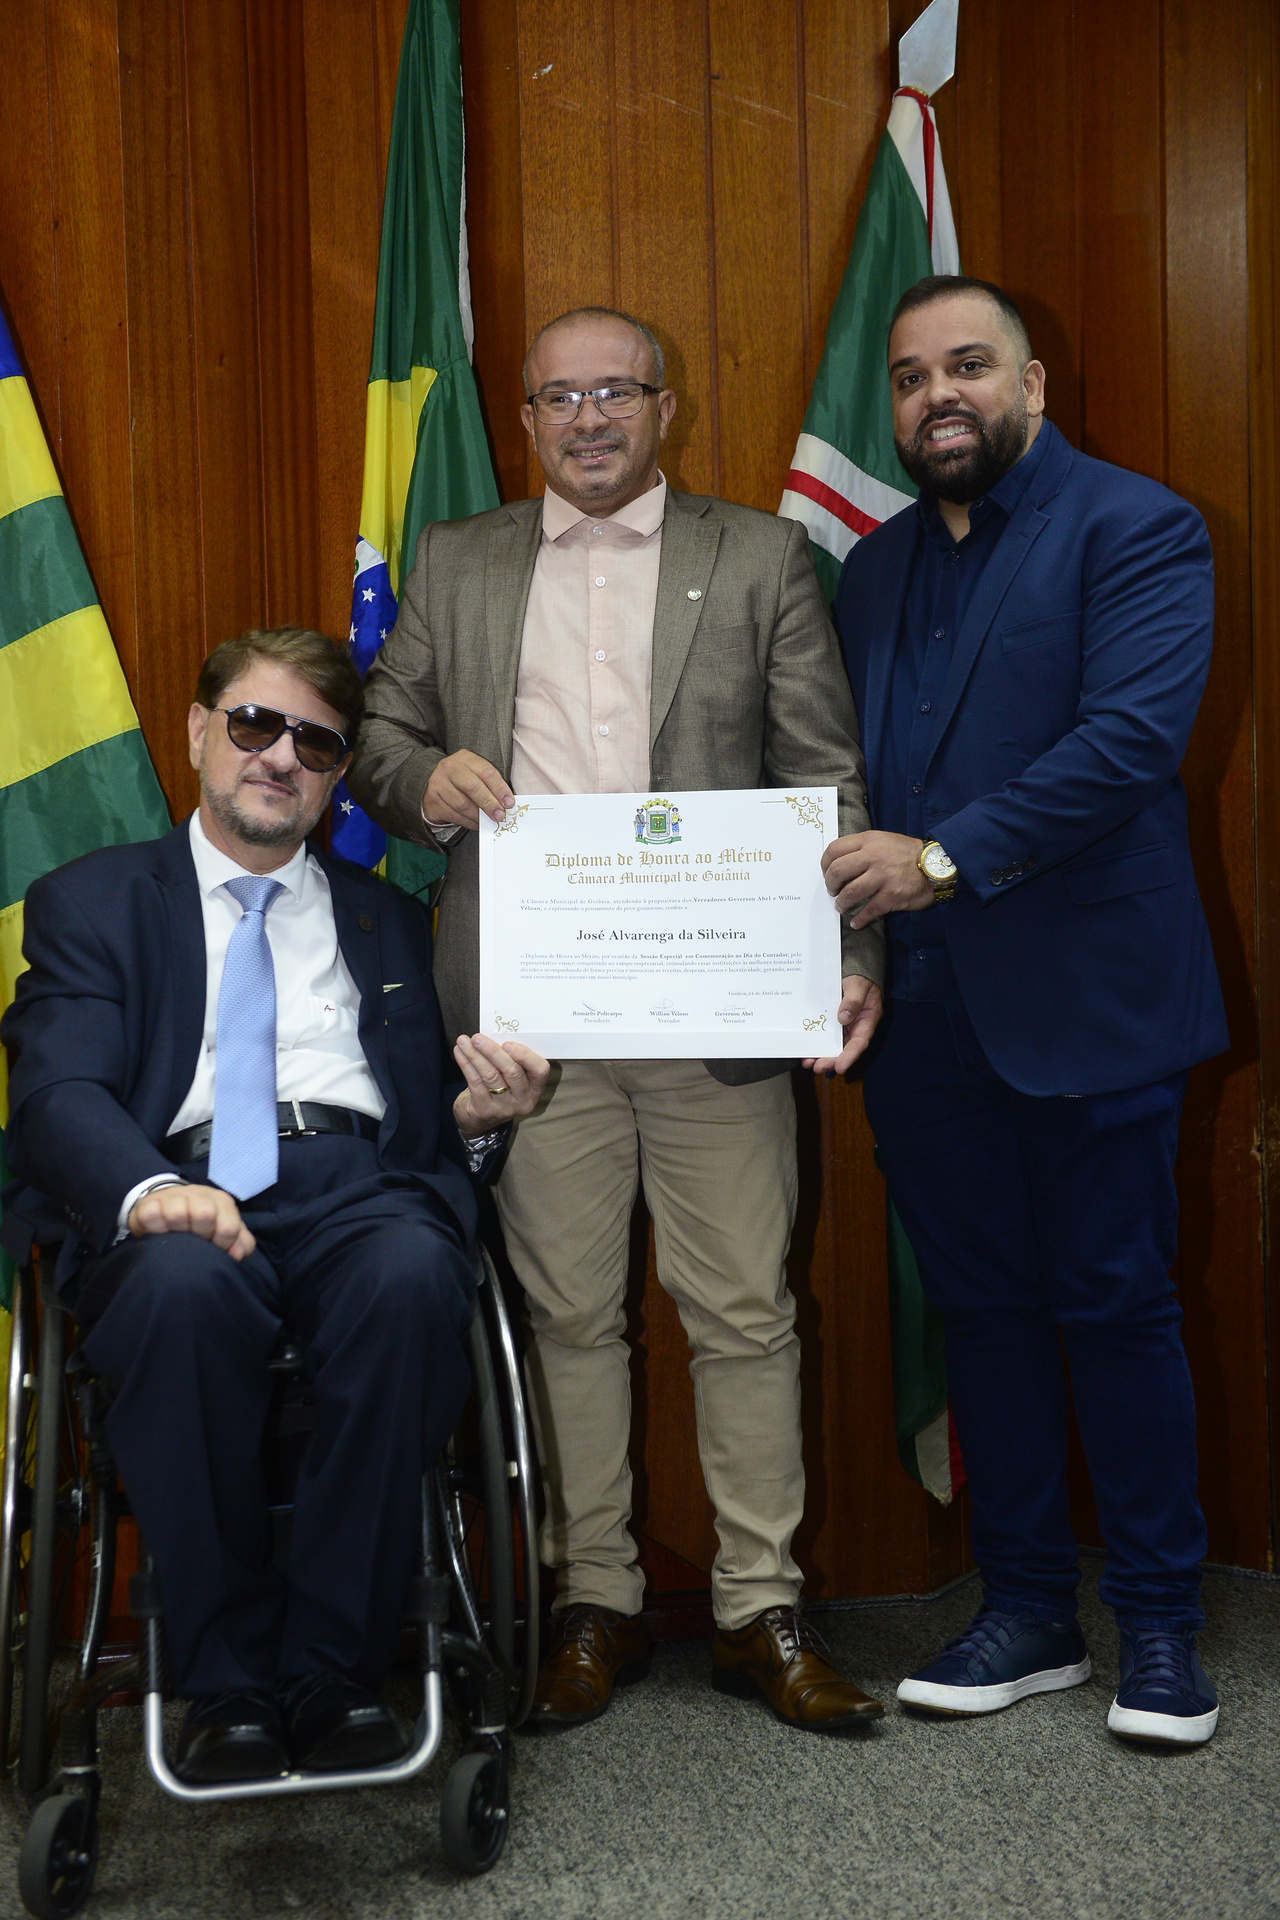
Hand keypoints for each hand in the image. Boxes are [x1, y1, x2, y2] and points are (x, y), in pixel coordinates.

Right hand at [127, 1183, 255, 1260]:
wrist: (167, 1205)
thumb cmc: (200, 1224)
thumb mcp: (224, 1230)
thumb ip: (240, 1242)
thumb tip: (236, 1255)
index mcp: (221, 1202)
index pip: (229, 1227)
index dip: (222, 1244)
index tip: (214, 1248)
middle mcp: (199, 1195)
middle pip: (205, 1214)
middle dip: (200, 1234)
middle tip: (194, 1242)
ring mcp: (173, 1196)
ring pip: (177, 1213)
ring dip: (177, 1230)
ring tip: (176, 1237)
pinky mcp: (149, 1203)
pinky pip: (151, 1215)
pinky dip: (155, 1227)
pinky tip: (157, 1233)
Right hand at [424, 752, 513, 829]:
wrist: (433, 785)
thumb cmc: (461, 781)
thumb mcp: (475, 774)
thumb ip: (490, 784)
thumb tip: (506, 803)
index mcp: (465, 758)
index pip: (486, 772)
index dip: (499, 789)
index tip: (509, 803)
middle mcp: (450, 768)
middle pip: (472, 786)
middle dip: (489, 803)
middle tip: (500, 815)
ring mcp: (439, 784)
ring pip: (462, 804)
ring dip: (479, 815)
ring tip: (489, 821)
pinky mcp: (433, 800)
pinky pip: (454, 815)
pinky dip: (469, 822)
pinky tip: (477, 824)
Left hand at [453, 1035, 550, 1135]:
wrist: (482, 1116)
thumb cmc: (501, 1086)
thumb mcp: (513, 1076)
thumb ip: (511, 1059)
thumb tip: (494, 1036)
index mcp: (536, 1087)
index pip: (540, 1069)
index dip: (525, 1056)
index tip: (507, 1043)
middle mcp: (524, 1099)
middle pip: (512, 1072)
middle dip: (492, 1051)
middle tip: (478, 1038)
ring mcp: (505, 1107)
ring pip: (491, 1076)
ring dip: (475, 1055)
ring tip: (464, 1041)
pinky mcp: (485, 1110)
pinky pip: (475, 1083)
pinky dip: (466, 1064)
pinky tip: (459, 1052)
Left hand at [803, 976, 882, 1076]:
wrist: (853, 971)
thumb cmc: (860, 978)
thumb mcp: (858, 985)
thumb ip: (853, 1000)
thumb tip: (843, 1018)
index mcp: (867, 1021)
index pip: (860, 1042)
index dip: (850, 1056)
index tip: (840, 1067)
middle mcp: (855, 1027)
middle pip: (845, 1049)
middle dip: (831, 1060)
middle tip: (818, 1067)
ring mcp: (843, 1027)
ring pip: (833, 1046)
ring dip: (821, 1056)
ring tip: (808, 1063)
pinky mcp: (832, 1024)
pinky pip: (825, 1036)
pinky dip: (816, 1044)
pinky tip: (805, 1051)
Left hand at [821, 831, 934, 926]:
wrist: (935, 865)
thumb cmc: (907, 854)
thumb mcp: (883, 840)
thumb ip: (862, 848)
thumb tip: (839, 865)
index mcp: (868, 841)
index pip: (834, 849)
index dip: (824, 864)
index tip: (826, 874)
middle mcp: (873, 856)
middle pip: (838, 871)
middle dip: (830, 885)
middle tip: (833, 892)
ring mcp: (883, 876)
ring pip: (850, 892)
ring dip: (842, 903)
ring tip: (842, 907)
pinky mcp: (892, 895)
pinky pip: (869, 910)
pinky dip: (859, 919)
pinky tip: (856, 922)